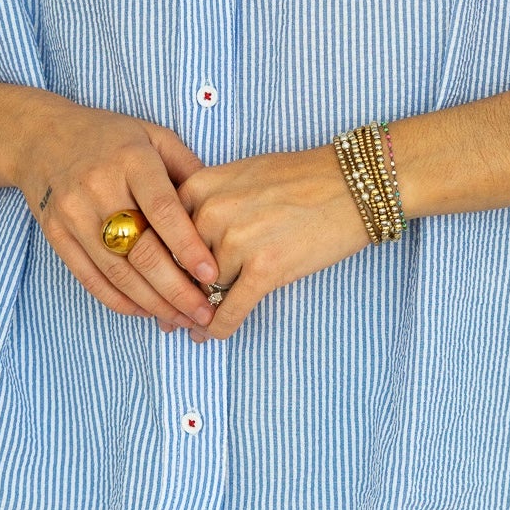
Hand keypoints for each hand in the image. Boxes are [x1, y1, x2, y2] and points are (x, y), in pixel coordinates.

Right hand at [9, 100, 220, 331]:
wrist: (41, 137)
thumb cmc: (111, 137)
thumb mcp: (154, 136)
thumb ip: (188, 169)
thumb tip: (219, 212)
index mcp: (131, 160)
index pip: (163, 211)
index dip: (189, 247)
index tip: (212, 275)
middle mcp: (99, 188)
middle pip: (141, 251)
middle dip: (177, 290)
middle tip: (205, 313)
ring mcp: (73, 214)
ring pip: (117, 273)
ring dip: (154, 303)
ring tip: (182, 319)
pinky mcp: (56, 234)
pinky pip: (90, 278)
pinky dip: (120, 301)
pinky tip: (147, 310)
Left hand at [176, 143, 371, 339]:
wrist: (352, 184)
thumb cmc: (300, 177)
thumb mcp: (239, 173)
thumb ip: (205, 201)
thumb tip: (183, 243)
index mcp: (200, 186)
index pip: (164, 234)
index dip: (160, 262)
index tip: (156, 281)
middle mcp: (212, 212)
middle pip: (180, 265)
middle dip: (177, 292)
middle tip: (169, 315)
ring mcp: (238, 242)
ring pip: (204, 290)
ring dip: (200, 312)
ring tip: (195, 327)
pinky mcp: (265, 269)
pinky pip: (230, 309)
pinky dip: (219, 328)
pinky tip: (214, 335)